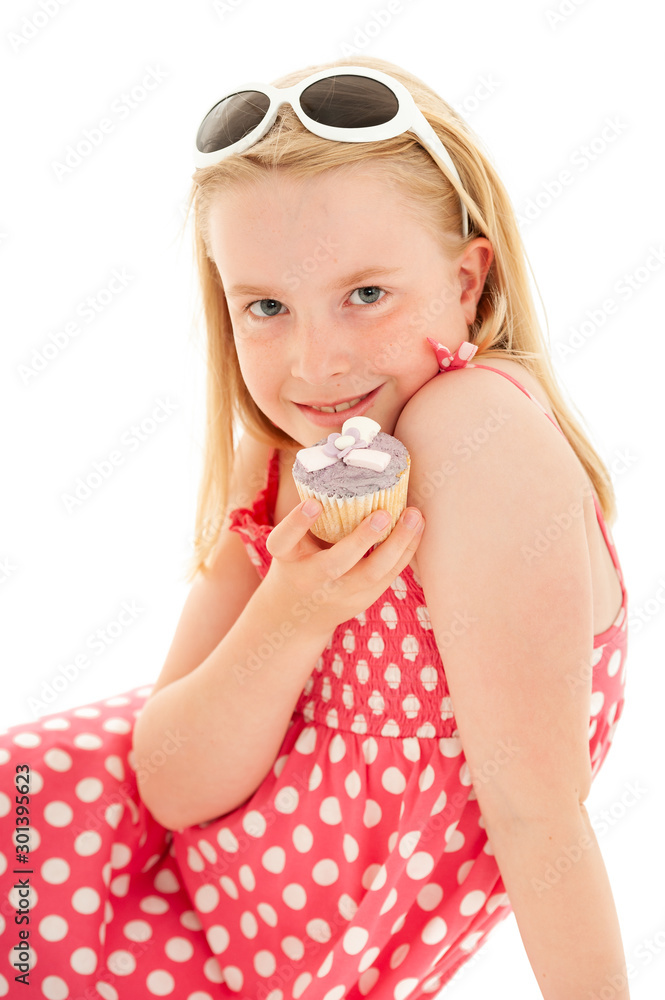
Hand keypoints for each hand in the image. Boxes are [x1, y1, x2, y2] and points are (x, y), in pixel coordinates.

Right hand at [262, 499, 424, 638]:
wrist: (298, 615)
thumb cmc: (298, 562)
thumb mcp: (292, 542)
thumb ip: (309, 515)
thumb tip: (338, 467)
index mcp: (287, 558)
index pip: (283, 541)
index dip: (297, 523)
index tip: (313, 504)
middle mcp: (311, 579)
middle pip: (335, 565)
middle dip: (361, 540)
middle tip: (383, 514)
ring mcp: (339, 593)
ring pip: (371, 574)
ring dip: (397, 544)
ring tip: (414, 516)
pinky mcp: (363, 599)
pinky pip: (389, 575)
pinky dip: (406, 550)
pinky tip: (417, 527)